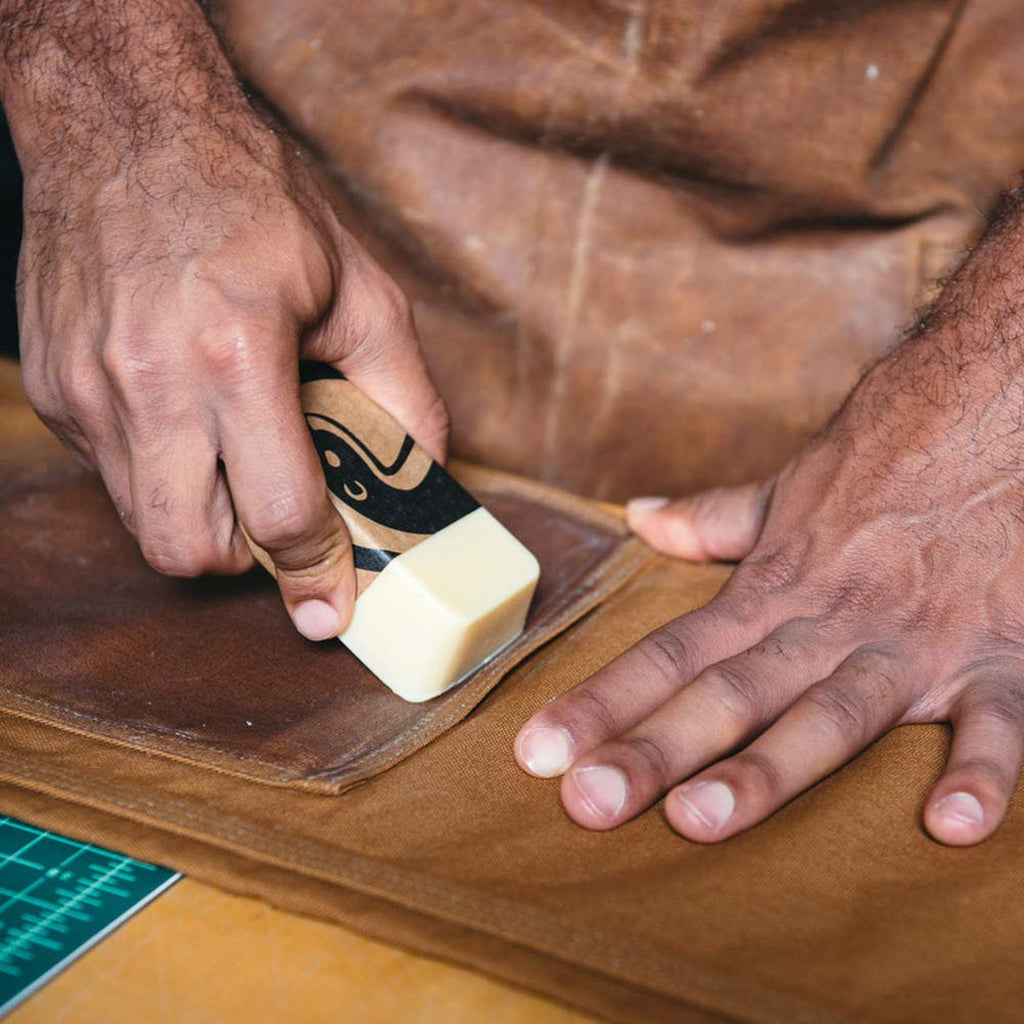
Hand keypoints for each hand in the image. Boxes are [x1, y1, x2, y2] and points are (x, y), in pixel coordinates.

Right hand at [6, 0, 447, 639]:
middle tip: (278, 520)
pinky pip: (109, 475)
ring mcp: (86, 389)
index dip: (316, 569)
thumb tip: (420, 482)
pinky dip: (158, 475)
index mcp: (238, 353)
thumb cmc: (254, 199)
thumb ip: (404, 397)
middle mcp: (148, 380)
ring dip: (200, 520)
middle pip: (189, 551)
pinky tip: (186, 418)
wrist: (126, 126)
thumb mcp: (362, 289)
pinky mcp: (51, 388)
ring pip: (142, 524)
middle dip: (245, 560)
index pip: (279, 513)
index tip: (331, 602)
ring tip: (234, 459)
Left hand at [516, 280, 1023, 846]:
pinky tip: (950, 824)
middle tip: (585, 803)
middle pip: (725, 696)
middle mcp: (826, 626)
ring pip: (828, 716)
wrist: (982, 412)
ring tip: (699, 820)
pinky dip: (983, 770)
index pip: (667, 655)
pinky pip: (997, 723)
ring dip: (767, 770)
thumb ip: (711, 520)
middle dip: (653, 752)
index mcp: (771, 595)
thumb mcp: (784, 494)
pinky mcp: (996, 657)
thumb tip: (641, 518)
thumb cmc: (878, 463)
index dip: (599, 704)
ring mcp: (907, 644)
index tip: (537, 752)